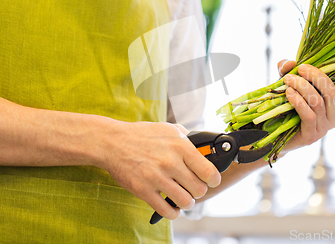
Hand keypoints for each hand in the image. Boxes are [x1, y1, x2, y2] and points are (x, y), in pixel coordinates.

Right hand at [98, 122, 220, 219]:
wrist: (112, 142)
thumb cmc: (143, 135)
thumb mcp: (169, 129)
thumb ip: (188, 139)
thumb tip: (204, 149)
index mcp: (180, 146)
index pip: (209, 171)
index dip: (214, 179)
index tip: (212, 181)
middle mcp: (170, 162)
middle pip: (199, 189)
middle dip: (199, 190)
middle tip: (194, 188)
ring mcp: (156, 178)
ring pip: (185, 201)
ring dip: (187, 202)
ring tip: (184, 197)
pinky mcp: (143, 191)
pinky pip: (166, 210)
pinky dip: (173, 212)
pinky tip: (172, 206)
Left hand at [277, 60, 334, 151]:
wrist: (273, 132)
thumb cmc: (286, 105)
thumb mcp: (290, 82)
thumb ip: (288, 69)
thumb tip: (291, 63)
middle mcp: (333, 117)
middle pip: (333, 93)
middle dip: (317, 76)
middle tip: (301, 68)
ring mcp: (323, 128)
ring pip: (318, 102)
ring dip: (302, 86)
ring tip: (288, 79)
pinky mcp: (311, 136)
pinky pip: (308, 115)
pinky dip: (298, 101)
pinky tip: (288, 92)